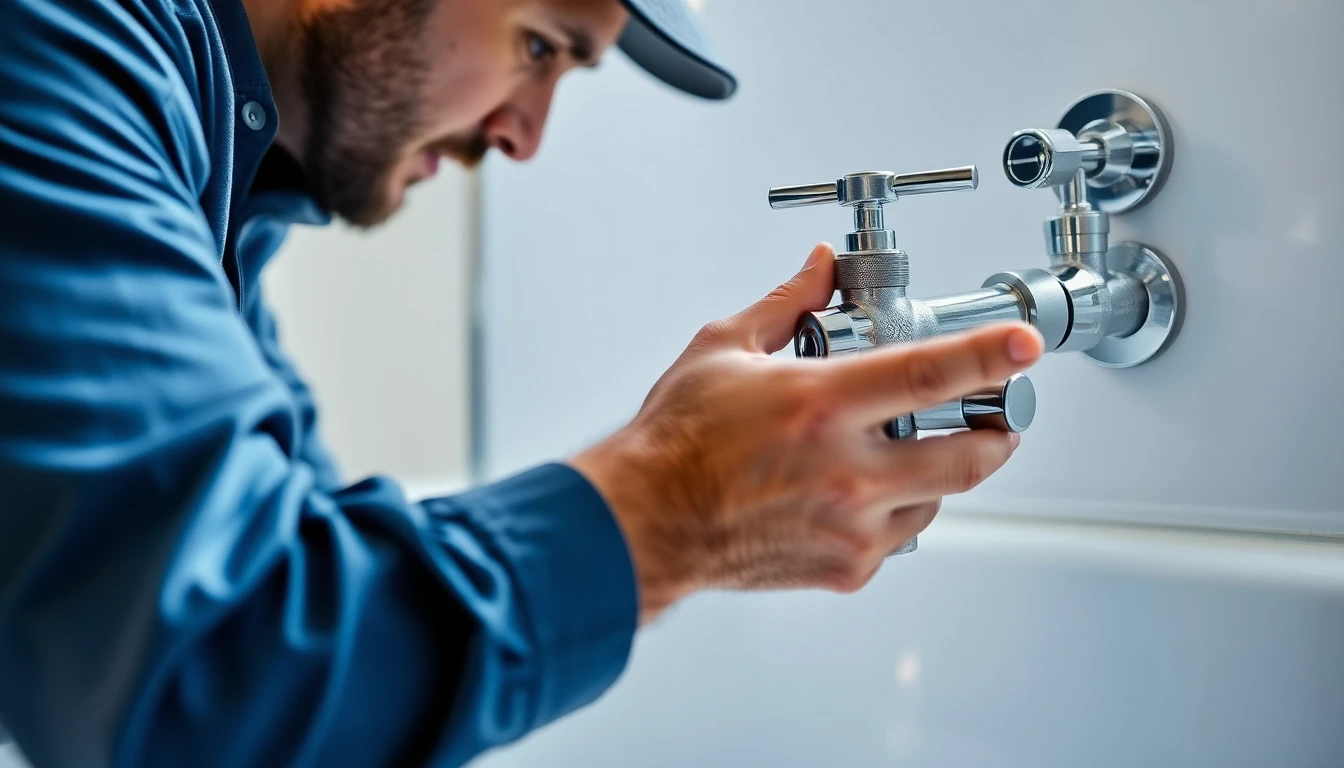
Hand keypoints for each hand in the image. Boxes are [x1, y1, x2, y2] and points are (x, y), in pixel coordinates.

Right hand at [569, 243, 1043, 623]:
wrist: (647, 522)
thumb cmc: (677, 442)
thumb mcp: (725, 348)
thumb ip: (788, 303)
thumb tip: (822, 267)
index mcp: (819, 405)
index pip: (931, 372)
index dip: (989, 354)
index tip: (1024, 345)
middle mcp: (844, 471)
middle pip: (968, 455)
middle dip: (995, 432)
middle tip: (993, 415)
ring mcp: (850, 526)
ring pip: (939, 498)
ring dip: (936, 471)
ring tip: (898, 451)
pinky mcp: (846, 566)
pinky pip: (901, 535)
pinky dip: (894, 510)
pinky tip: (855, 491)